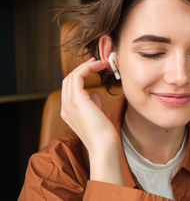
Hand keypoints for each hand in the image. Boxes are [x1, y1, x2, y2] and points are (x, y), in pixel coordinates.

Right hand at [61, 57, 123, 184]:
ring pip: (72, 76)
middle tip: (98, 62)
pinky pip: (78, 76)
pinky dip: (88, 68)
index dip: (81, 75)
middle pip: (68, 80)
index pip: (70, 88)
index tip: (95, 68)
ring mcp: (69, 104)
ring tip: (101, 63)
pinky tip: (99, 67)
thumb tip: (95, 94)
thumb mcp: (97, 116)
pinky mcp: (77, 100)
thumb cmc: (104, 135)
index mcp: (69, 112)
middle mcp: (65, 107)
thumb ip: (93, 104)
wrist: (104, 147)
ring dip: (86, 66)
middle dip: (83, 68)